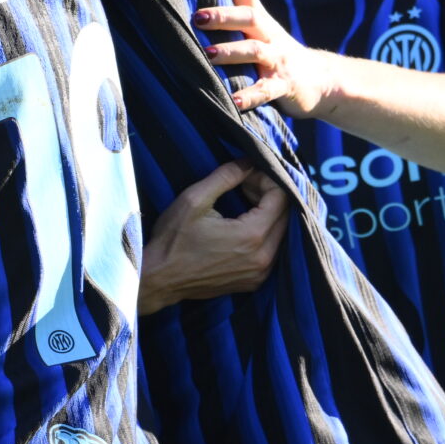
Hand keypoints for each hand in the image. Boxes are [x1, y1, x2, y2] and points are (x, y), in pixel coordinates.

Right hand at [138, 163, 290, 313]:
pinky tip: (241, 225)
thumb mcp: (194, 200)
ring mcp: (260, 273)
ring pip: (281, 233)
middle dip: (269, 195)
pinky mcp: (254, 282)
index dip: (266, 179)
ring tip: (243, 203)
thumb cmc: (172, 240)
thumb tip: (249, 162)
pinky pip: (272, 251)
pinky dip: (264, 233)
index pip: (281, 198)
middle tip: (244, 185)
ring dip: (268, 214)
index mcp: (252, 235)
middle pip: (286, 215)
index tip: (246, 174)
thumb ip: (226, 176)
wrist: (158, 280)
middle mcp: (264, 257)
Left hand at [194, 0, 338, 114]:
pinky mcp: (284, 86)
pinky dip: (249, 96)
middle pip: (248, 17)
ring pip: (255, 51)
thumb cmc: (276, 52)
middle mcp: (268, 34)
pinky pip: (266, 91)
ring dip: (231, 52)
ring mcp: (278, 60)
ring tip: (208, 55)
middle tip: (197, 17)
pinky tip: (233, 102)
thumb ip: (233, 16)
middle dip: (223, 16)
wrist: (321, 81)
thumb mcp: (258, 30)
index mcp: (260, 19)